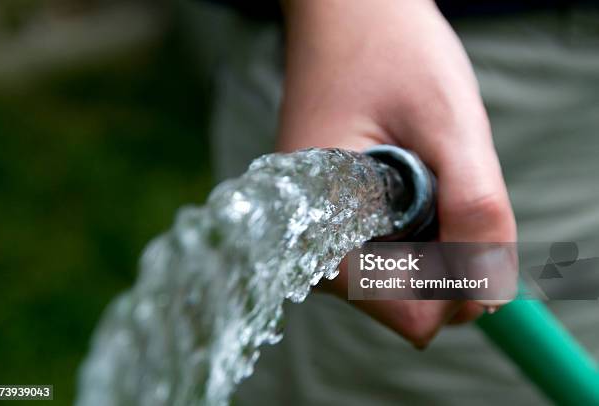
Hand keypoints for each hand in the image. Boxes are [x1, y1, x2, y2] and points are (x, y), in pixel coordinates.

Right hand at [278, 0, 516, 347]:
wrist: (344, 11)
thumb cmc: (388, 52)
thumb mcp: (448, 123)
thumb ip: (476, 209)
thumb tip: (488, 293)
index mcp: (328, 240)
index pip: (412, 317)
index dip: (460, 279)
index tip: (468, 214)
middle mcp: (319, 250)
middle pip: (414, 296)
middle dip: (452, 246)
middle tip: (443, 168)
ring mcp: (328, 233)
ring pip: (412, 271)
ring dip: (440, 226)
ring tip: (423, 157)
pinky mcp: (340, 216)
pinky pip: (400, 245)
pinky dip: (426, 215)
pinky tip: (413, 163)